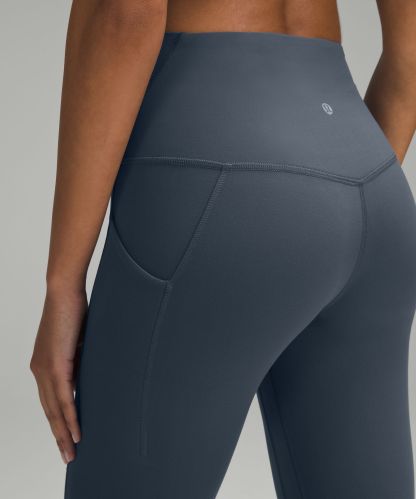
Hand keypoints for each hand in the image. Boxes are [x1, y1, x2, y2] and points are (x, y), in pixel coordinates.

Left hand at [30, 287, 86, 463]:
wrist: (64, 291)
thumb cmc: (72, 309)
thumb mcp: (77, 340)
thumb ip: (79, 358)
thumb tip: (90, 370)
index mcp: (43, 364)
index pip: (49, 399)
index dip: (57, 420)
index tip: (65, 436)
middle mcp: (39, 370)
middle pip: (48, 411)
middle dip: (58, 435)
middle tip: (67, 454)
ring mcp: (45, 369)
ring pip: (54, 410)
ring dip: (63, 433)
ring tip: (71, 452)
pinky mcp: (56, 366)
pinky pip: (64, 399)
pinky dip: (70, 418)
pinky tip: (76, 433)